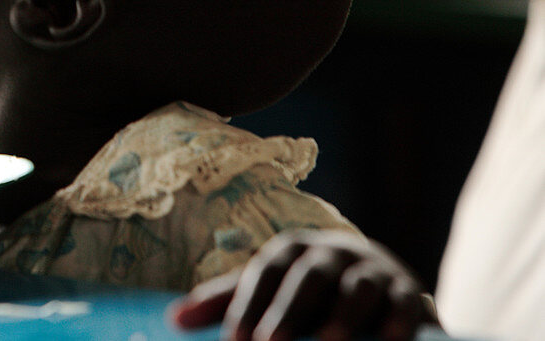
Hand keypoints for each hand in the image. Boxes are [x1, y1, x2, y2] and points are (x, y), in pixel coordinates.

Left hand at [171, 230, 434, 340]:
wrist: (376, 279)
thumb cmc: (305, 292)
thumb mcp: (268, 291)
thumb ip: (225, 303)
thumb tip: (173, 320)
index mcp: (292, 249)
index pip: (265, 272)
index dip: (249, 303)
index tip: (233, 340)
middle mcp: (331, 253)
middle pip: (308, 277)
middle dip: (289, 311)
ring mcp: (372, 269)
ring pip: (357, 287)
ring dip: (343, 316)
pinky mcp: (408, 290)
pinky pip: (405, 303)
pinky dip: (398, 321)